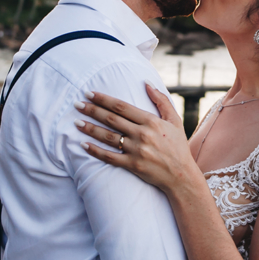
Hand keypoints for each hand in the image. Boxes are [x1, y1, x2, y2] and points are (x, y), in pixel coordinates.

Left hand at [75, 84, 196, 191]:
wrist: (182, 176)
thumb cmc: (178, 146)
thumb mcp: (175, 120)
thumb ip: (161, 100)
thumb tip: (146, 83)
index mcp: (151, 121)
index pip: (122, 106)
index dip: (104, 99)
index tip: (90, 94)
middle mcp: (142, 134)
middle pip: (111, 119)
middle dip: (92, 110)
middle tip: (77, 105)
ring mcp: (136, 150)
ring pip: (108, 137)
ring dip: (90, 128)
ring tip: (76, 122)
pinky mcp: (132, 165)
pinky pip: (109, 157)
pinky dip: (95, 151)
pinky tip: (84, 144)